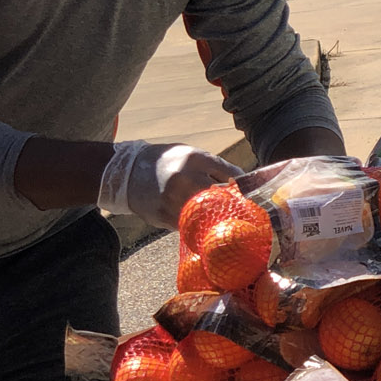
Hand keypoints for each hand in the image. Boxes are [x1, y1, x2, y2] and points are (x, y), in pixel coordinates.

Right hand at [97, 141, 242, 229]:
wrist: (127, 173)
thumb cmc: (167, 162)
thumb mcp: (191, 154)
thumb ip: (216, 167)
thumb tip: (244, 182)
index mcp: (195, 158)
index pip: (231, 174)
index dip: (245, 188)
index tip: (252, 196)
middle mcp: (184, 178)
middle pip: (222, 197)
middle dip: (234, 205)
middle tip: (242, 212)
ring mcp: (173, 199)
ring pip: (207, 215)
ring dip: (217, 219)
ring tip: (223, 221)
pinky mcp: (164, 216)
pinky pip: (189, 226)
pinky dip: (198, 226)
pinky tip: (201, 224)